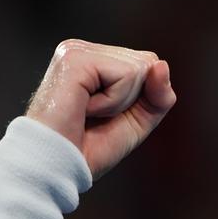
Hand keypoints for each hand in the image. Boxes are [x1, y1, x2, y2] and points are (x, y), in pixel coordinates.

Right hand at [26, 39, 175, 178]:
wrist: (56, 169)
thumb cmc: (90, 148)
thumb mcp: (138, 120)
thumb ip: (159, 94)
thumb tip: (161, 64)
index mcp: (95, 59)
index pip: (148, 63)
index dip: (141, 97)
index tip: (106, 115)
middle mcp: (84, 49)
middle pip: (147, 62)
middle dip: (131, 99)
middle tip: (95, 116)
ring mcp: (76, 50)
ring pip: (139, 68)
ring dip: (120, 102)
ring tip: (87, 112)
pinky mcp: (75, 58)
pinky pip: (126, 75)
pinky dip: (113, 101)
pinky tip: (84, 108)